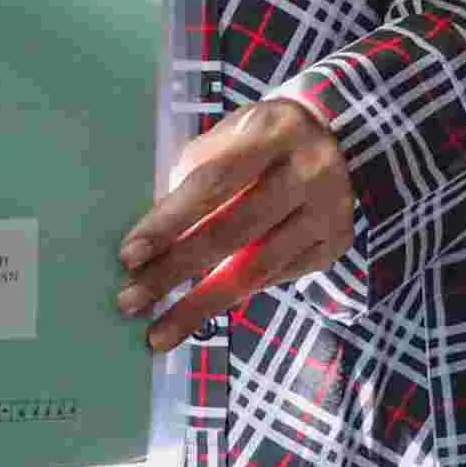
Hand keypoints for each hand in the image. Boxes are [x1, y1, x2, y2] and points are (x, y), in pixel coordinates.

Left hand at [116, 100, 351, 348]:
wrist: (336, 139)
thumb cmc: (260, 141)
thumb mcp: (230, 136)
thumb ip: (195, 176)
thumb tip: (150, 239)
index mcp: (273, 133)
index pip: (213, 181)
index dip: (170, 221)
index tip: (129, 255)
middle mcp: (308, 173)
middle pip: (233, 231)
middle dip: (175, 270)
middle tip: (130, 301)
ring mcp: (328, 212)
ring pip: (256, 269)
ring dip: (200, 305)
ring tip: (157, 333)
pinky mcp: (334, 245)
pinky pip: (274, 280)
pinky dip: (233, 296)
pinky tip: (200, 311)